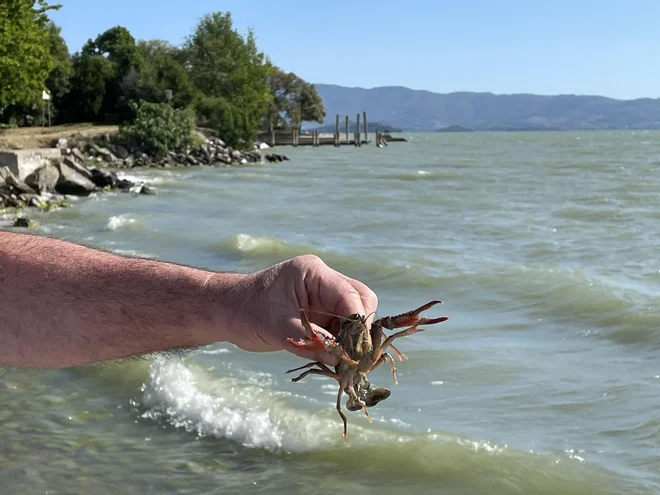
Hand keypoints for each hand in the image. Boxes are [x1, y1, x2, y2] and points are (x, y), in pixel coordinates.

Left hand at [232, 255, 377, 365]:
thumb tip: (342, 358)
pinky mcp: (321, 314)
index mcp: (314, 273)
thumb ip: (310, 341)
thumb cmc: (247, 312)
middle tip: (355, 358)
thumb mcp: (278, 327)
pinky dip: (343, 345)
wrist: (227, 313)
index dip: (358, 323)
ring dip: (353, 340)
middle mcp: (324, 281)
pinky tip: (337, 361)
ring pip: (355, 316)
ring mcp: (324, 297)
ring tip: (346, 364)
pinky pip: (342, 328)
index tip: (358, 351)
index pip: (351, 295)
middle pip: (361, 301)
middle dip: (360, 330)